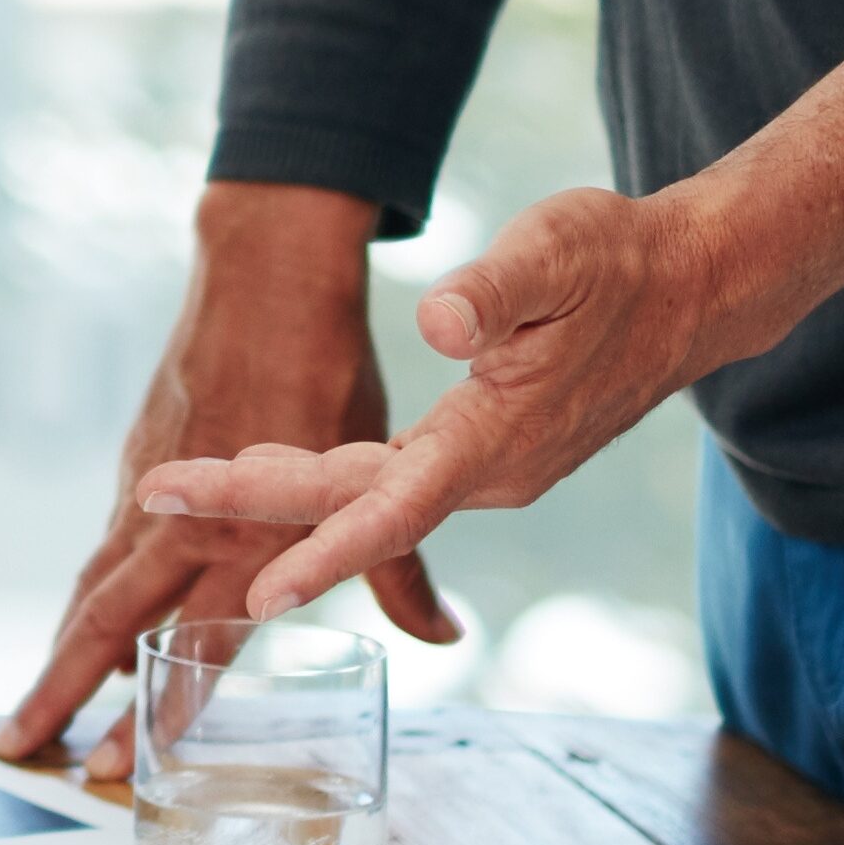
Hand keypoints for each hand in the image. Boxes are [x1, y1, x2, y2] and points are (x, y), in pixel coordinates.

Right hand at [0, 192, 450, 768]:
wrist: (265, 281)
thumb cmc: (328, 376)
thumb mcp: (375, 475)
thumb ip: (398, 571)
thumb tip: (446, 638)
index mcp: (249, 537)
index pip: (192, 644)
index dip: (158, 707)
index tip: (117, 761)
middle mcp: (187, 524)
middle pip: (106, 622)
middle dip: (61, 689)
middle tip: (25, 745)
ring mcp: (149, 492)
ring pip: (92, 586)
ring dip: (61, 650)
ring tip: (37, 705)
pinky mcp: (137, 459)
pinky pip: (105, 547)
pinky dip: (91, 594)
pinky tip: (90, 619)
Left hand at [126, 182, 775, 633]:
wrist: (689, 288)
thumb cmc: (621, 261)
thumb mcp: (558, 250)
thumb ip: (494, 291)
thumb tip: (440, 321)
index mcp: (498, 437)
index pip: (396, 508)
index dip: (324, 551)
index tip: (256, 595)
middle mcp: (488, 472)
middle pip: (355, 504)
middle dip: (251, 505)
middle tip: (154, 489)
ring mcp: (486, 468)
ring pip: (367, 496)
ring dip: (281, 497)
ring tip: (187, 482)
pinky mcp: (484, 451)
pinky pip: (390, 485)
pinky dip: (327, 486)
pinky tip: (271, 474)